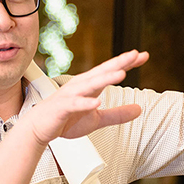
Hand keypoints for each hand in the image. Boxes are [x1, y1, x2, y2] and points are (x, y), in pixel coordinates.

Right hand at [24, 50, 149, 145]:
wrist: (39, 128)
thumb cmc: (65, 120)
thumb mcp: (97, 119)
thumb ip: (117, 114)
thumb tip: (139, 109)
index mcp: (90, 85)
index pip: (111, 70)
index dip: (127, 63)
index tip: (143, 56)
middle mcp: (81, 85)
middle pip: (103, 71)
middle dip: (119, 63)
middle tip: (135, 55)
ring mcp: (71, 95)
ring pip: (90, 84)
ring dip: (105, 78)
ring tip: (121, 74)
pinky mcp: (62, 108)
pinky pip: (75, 104)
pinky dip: (85, 103)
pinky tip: (96, 102)